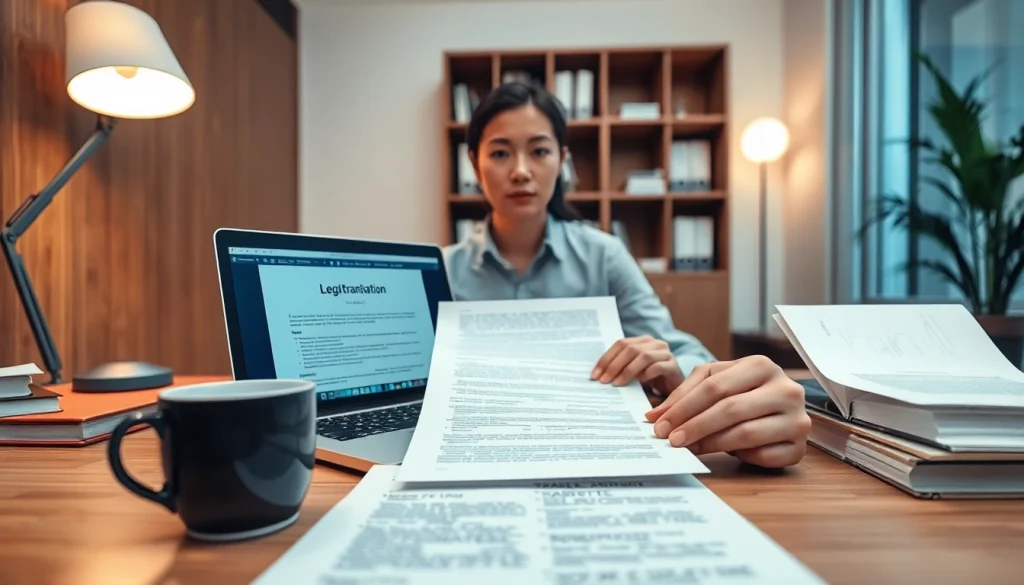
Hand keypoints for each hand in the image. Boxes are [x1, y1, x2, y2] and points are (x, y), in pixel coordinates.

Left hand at [591, 335, 683, 395]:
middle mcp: (654, 343)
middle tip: (604, 381)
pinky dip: (646, 374)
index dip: (606, 359)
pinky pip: (658, 367)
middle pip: (630, 349)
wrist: (674, 388)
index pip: (620, 344)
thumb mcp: (632, 372)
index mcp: (642, 341)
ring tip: (617, 384)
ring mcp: (665, 353)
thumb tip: (596, 376)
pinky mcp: (674, 366)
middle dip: (614, 365)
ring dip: (627, 370)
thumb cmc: (651, 380)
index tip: (595, 375)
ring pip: (643, 356)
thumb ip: (619, 369)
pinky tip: (638, 383)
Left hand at [644, 355, 810, 467]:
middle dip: (695, 426)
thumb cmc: (742, 392)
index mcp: (762, 365)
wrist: (780, 409)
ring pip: (746, 434)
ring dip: (711, 444)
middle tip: (672, 440)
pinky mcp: (800, 447)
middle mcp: (786, 389)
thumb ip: (684, 394)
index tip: (660, 425)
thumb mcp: (714, 381)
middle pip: (730, 409)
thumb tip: (655, 417)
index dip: (684, 407)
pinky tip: (728, 455)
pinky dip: (741, 457)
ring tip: (690, 448)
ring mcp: (797, 419)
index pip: (715, 387)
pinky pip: (764, 456)